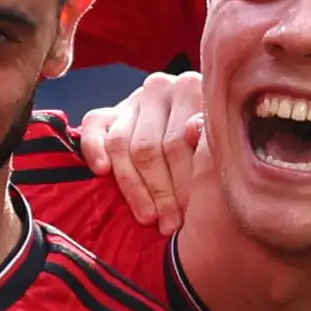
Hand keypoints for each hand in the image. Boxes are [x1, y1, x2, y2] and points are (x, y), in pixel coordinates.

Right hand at [74, 71, 206, 234]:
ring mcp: (132, 100)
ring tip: (148, 218)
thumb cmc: (211, 151)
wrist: (188, 138)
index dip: (184, 183)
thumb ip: (208, 140)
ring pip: (121, 145)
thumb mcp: (218, 146)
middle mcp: (161, 87)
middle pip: (149, 147)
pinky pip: (93, 129)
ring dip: (133, 187)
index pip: (179, 141)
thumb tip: (194, 129)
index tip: (190, 214)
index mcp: (193, 88)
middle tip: (169, 224)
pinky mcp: (107, 113)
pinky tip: (101, 172)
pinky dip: (93, 150)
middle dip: (160, 192)